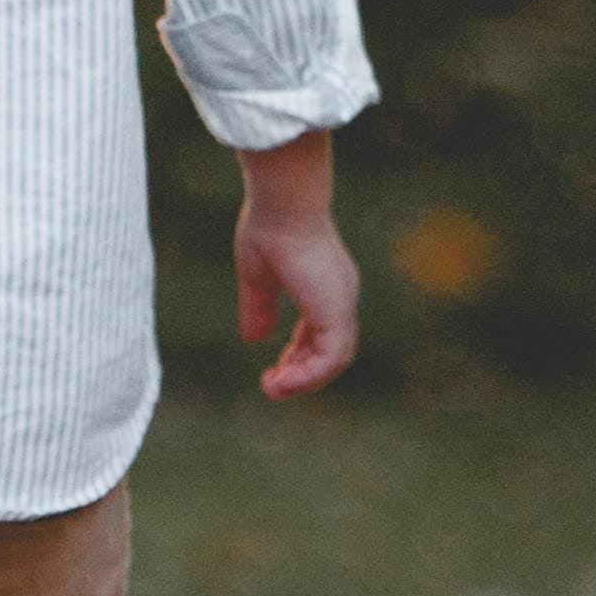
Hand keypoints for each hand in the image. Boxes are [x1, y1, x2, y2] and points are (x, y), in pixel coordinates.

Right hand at [234, 129, 359, 399]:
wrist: (285, 206)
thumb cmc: (269, 228)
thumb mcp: (257, 276)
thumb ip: (259, 308)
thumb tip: (253, 339)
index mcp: (326, 285)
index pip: (321, 332)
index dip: (299, 355)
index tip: (275, 370)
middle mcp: (340, 296)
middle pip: (331, 350)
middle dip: (302, 373)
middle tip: (273, 387)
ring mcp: (341, 304)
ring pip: (334, 359)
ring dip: (305, 380)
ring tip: (274, 390)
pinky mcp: (336, 313)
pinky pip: (330, 358)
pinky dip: (308, 376)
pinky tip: (282, 382)